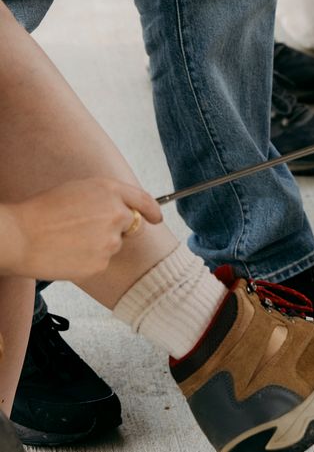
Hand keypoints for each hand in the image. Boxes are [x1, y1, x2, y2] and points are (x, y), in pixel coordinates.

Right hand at [0, 179, 162, 280]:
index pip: (143, 200)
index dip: (152, 210)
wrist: (19, 237)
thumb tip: (122, 208)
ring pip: (113, 245)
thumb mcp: (79, 189)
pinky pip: (101, 261)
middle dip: (115, 228)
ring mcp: (110, 240)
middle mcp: (116, 214)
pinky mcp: (101, 262)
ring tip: (70, 240)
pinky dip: (89, 259)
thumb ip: (107, 196)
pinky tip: (68, 253)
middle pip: (129, 225)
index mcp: (110, 191)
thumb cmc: (42, 211)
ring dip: (99, 244)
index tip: (156, 218)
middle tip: (87, 230)